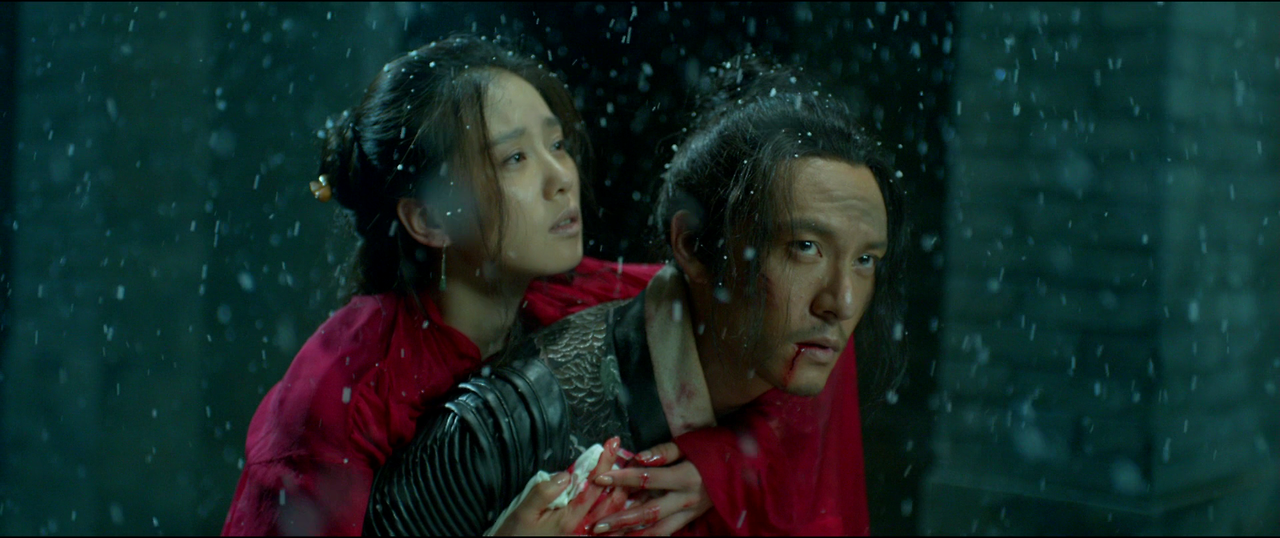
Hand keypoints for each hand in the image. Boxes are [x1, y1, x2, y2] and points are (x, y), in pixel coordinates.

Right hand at [494, 437, 624, 535]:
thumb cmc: (515, 535)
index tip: (612, 443)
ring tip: (624, 470)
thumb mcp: (523, 512)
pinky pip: (605, 524)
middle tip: (624, 452)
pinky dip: (614, 509)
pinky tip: (616, 497)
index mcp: (570, 519)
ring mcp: (584, 536)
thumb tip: (566, 475)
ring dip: (620, 490)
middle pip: (611, 500)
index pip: (594, 486)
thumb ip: (544, 492)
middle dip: (620, 474)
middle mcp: (583, 529)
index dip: (605, 463)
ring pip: (612, 513)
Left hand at [587, 442, 711, 535]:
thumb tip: (637, 459)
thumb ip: (663, 452)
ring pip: (658, 531)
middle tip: (598, 525)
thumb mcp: (690, 444)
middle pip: (649, 513)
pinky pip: (667, 532)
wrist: (744, 466)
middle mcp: (686, 500)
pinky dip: (649, 537)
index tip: (600, 478)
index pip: (648, 479)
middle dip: (622, 520)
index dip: (623, 478)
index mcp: (685, 477)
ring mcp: (690, 513)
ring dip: (632, 536)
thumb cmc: (714, 449)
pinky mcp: (691, 519)